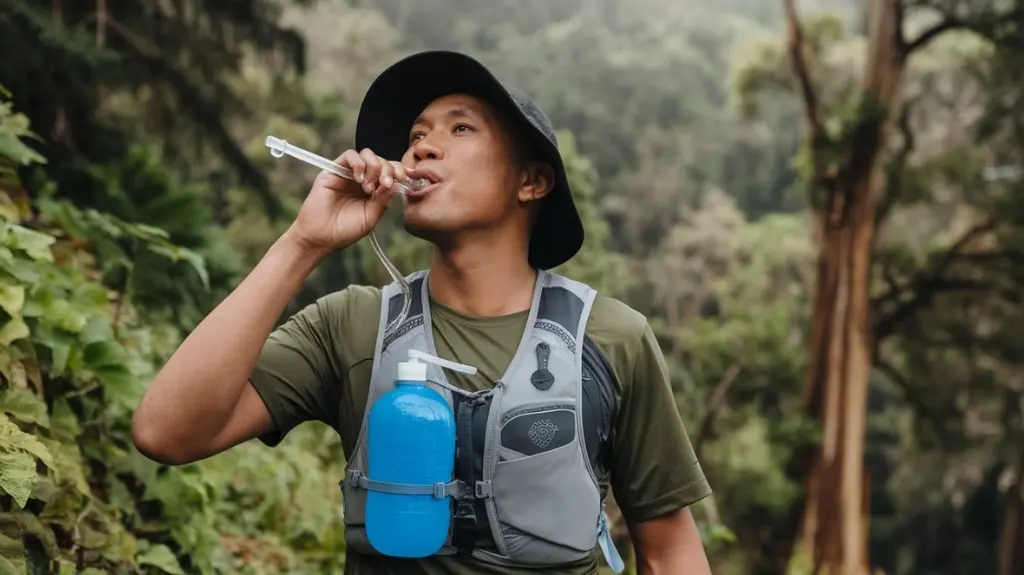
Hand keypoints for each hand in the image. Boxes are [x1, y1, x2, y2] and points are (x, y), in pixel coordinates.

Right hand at [285, 148, 408, 254]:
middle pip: (381, 160)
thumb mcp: (370, 217)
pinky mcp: (333, 170)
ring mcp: (348, 174)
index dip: (399, 171)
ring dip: (374, 167)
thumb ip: (383, 200)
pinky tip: (359, 179)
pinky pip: (349, 155)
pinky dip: (358, 163)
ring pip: (367, 154)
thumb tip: (395, 183)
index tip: (404, 179)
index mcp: (374, 190)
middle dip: (388, 170)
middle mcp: (362, 179)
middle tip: (385, 185)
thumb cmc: (344, 231)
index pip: (390, 172)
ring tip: (368, 187)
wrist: (320, 237)